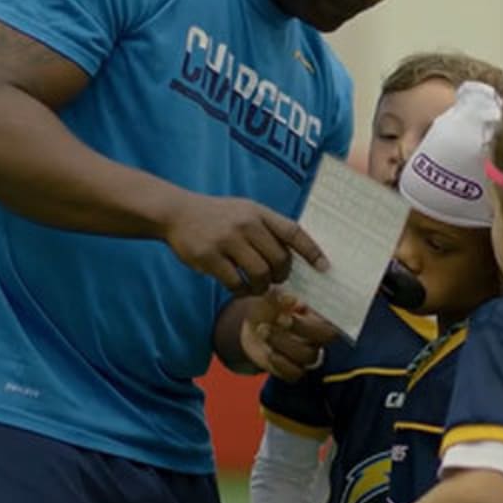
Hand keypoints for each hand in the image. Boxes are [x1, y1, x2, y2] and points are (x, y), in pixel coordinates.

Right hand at [164, 195, 328, 294]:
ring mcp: (227, 241)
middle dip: (282, 275)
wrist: (177, 213)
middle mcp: (245, 224)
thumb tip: (298, 256)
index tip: (325, 267)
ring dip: (263, 286)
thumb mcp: (246, 211)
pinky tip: (240, 288)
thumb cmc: (218, 216)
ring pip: (260, 274)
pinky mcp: (209, 257)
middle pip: (279, 259)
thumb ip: (268, 228)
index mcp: (258, 212)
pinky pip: (236, 283)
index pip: (293, 231)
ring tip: (258, 286)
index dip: (312, 251)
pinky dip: (242, 291)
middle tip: (276, 279)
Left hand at [240, 289, 340, 380]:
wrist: (251, 323)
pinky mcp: (291, 370)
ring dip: (284, 342)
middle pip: (325, 337)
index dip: (317, 314)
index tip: (294, 305)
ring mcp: (305, 354)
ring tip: (263, 329)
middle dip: (302, 327)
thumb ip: (280, 296)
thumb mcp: (271, 297)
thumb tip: (292, 300)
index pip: (332, 319)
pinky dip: (282, 364)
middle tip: (279, 318)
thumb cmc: (267, 306)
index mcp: (319, 316)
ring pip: (309, 356)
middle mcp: (317, 336)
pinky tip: (270, 353)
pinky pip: (295, 374)